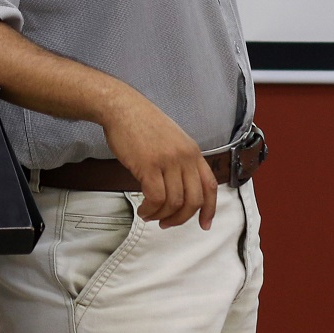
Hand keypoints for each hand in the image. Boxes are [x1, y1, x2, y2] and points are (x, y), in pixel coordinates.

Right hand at [103, 92, 215, 228]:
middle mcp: (185, 157)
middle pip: (193, 200)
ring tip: (149, 215)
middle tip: (167, 224)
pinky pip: (155, 198)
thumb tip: (180, 190)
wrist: (123, 108)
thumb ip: (181, 162)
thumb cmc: (143, 124)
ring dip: (161, 216)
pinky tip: (142, 210)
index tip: (204, 225)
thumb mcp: (173, 140)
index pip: (210, 186)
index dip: (210, 210)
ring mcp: (168, 161)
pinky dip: (149, 210)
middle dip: (181, 218)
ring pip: (174, 203)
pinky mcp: (149, 165)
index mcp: (193, 152)